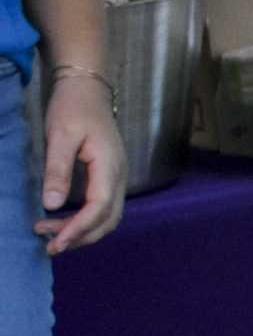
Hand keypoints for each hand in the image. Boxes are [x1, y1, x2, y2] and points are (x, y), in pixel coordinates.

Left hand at [33, 76, 123, 254]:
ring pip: (108, 218)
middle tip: (49, 245)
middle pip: (108, 220)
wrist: (87, 89)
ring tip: (52, 236)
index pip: (99, 208)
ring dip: (83, 232)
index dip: (78, 229)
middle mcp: (120, 178)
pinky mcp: (110, 178)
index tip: (54, 242)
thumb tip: (52, 205)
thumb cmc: (72, 109)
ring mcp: (118, 178)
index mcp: (110, 167)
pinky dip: (86, 222)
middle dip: (81, 237)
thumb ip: (57, 170)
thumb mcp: (60, 136)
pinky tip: (65, 221)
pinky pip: (104, 209)